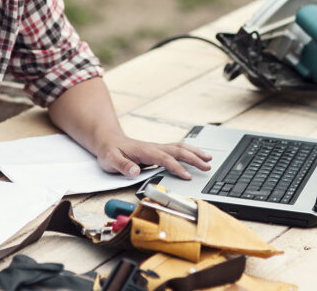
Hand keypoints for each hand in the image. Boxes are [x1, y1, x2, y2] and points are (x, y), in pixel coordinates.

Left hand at [96, 134, 211, 179]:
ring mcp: (157, 148)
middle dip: (194, 158)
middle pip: (178, 151)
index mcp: (145, 151)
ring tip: (208, 159)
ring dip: (195, 153)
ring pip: (179, 148)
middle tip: (207, 166)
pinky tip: (196, 156)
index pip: (165, 159)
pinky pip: (176, 150)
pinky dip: (189, 152)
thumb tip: (135, 171)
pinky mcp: (158, 151)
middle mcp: (154, 147)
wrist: (109, 141)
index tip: (187, 176)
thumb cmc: (110, 151)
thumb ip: (123, 166)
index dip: (177, 167)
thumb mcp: (111, 160)